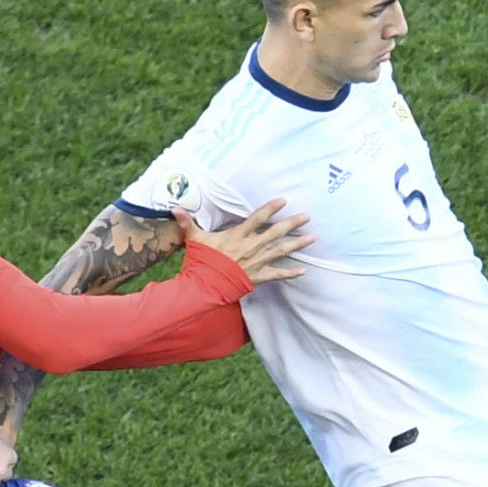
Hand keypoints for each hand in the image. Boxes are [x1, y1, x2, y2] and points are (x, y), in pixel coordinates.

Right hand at [173, 199, 312, 284]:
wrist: (206, 286)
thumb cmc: (201, 261)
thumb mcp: (195, 239)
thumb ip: (187, 222)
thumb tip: (174, 208)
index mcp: (238, 235)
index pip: (257, 217)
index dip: (271, 208)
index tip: (284, 200)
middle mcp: (252, 246)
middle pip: (276, 232)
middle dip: (292, 223)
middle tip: (307, 216)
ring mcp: (257, 262)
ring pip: (281, 251)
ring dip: (297, 244)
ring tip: (313, 238)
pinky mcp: (259, 277)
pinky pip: (278, 275)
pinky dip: (291, 273)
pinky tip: (304, 271)